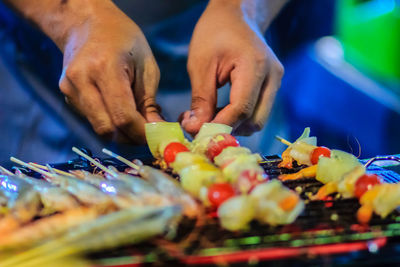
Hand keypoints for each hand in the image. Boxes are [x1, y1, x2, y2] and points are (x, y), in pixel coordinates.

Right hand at [59, 1, 161, 142]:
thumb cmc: (124, 40)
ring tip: (136, 120)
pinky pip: (91, 118)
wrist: (87, 23)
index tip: (156, 136)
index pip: (122, 116)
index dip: (141, 133)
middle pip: (107, 129)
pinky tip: (119, 110)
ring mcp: (69, 88)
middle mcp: (81, 80)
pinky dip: (109, 121)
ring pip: (98, 127)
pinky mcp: (66, 93)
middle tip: (147, 134)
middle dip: (130, 137)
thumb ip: (149, 102)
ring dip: (120, 132)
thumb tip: (155, 131)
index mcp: (104, 68)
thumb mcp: (146, 66)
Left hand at [181, 0, 283, 135]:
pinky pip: (258, 111)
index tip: (196, 131)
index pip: (241, 109)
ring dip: (234, 125)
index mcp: (255, 66)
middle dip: (228, 129)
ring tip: (209, 118)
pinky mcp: (272, 85)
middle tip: (202, 127)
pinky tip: (221, 112)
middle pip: (255, 121)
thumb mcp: (201, 64)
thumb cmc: (215, 32)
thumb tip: (195, 129)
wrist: (236, 14)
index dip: (219, 125)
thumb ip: (200, 99)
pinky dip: (240, 118)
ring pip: (258, 120)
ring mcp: (276, 81)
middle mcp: (273, 77)